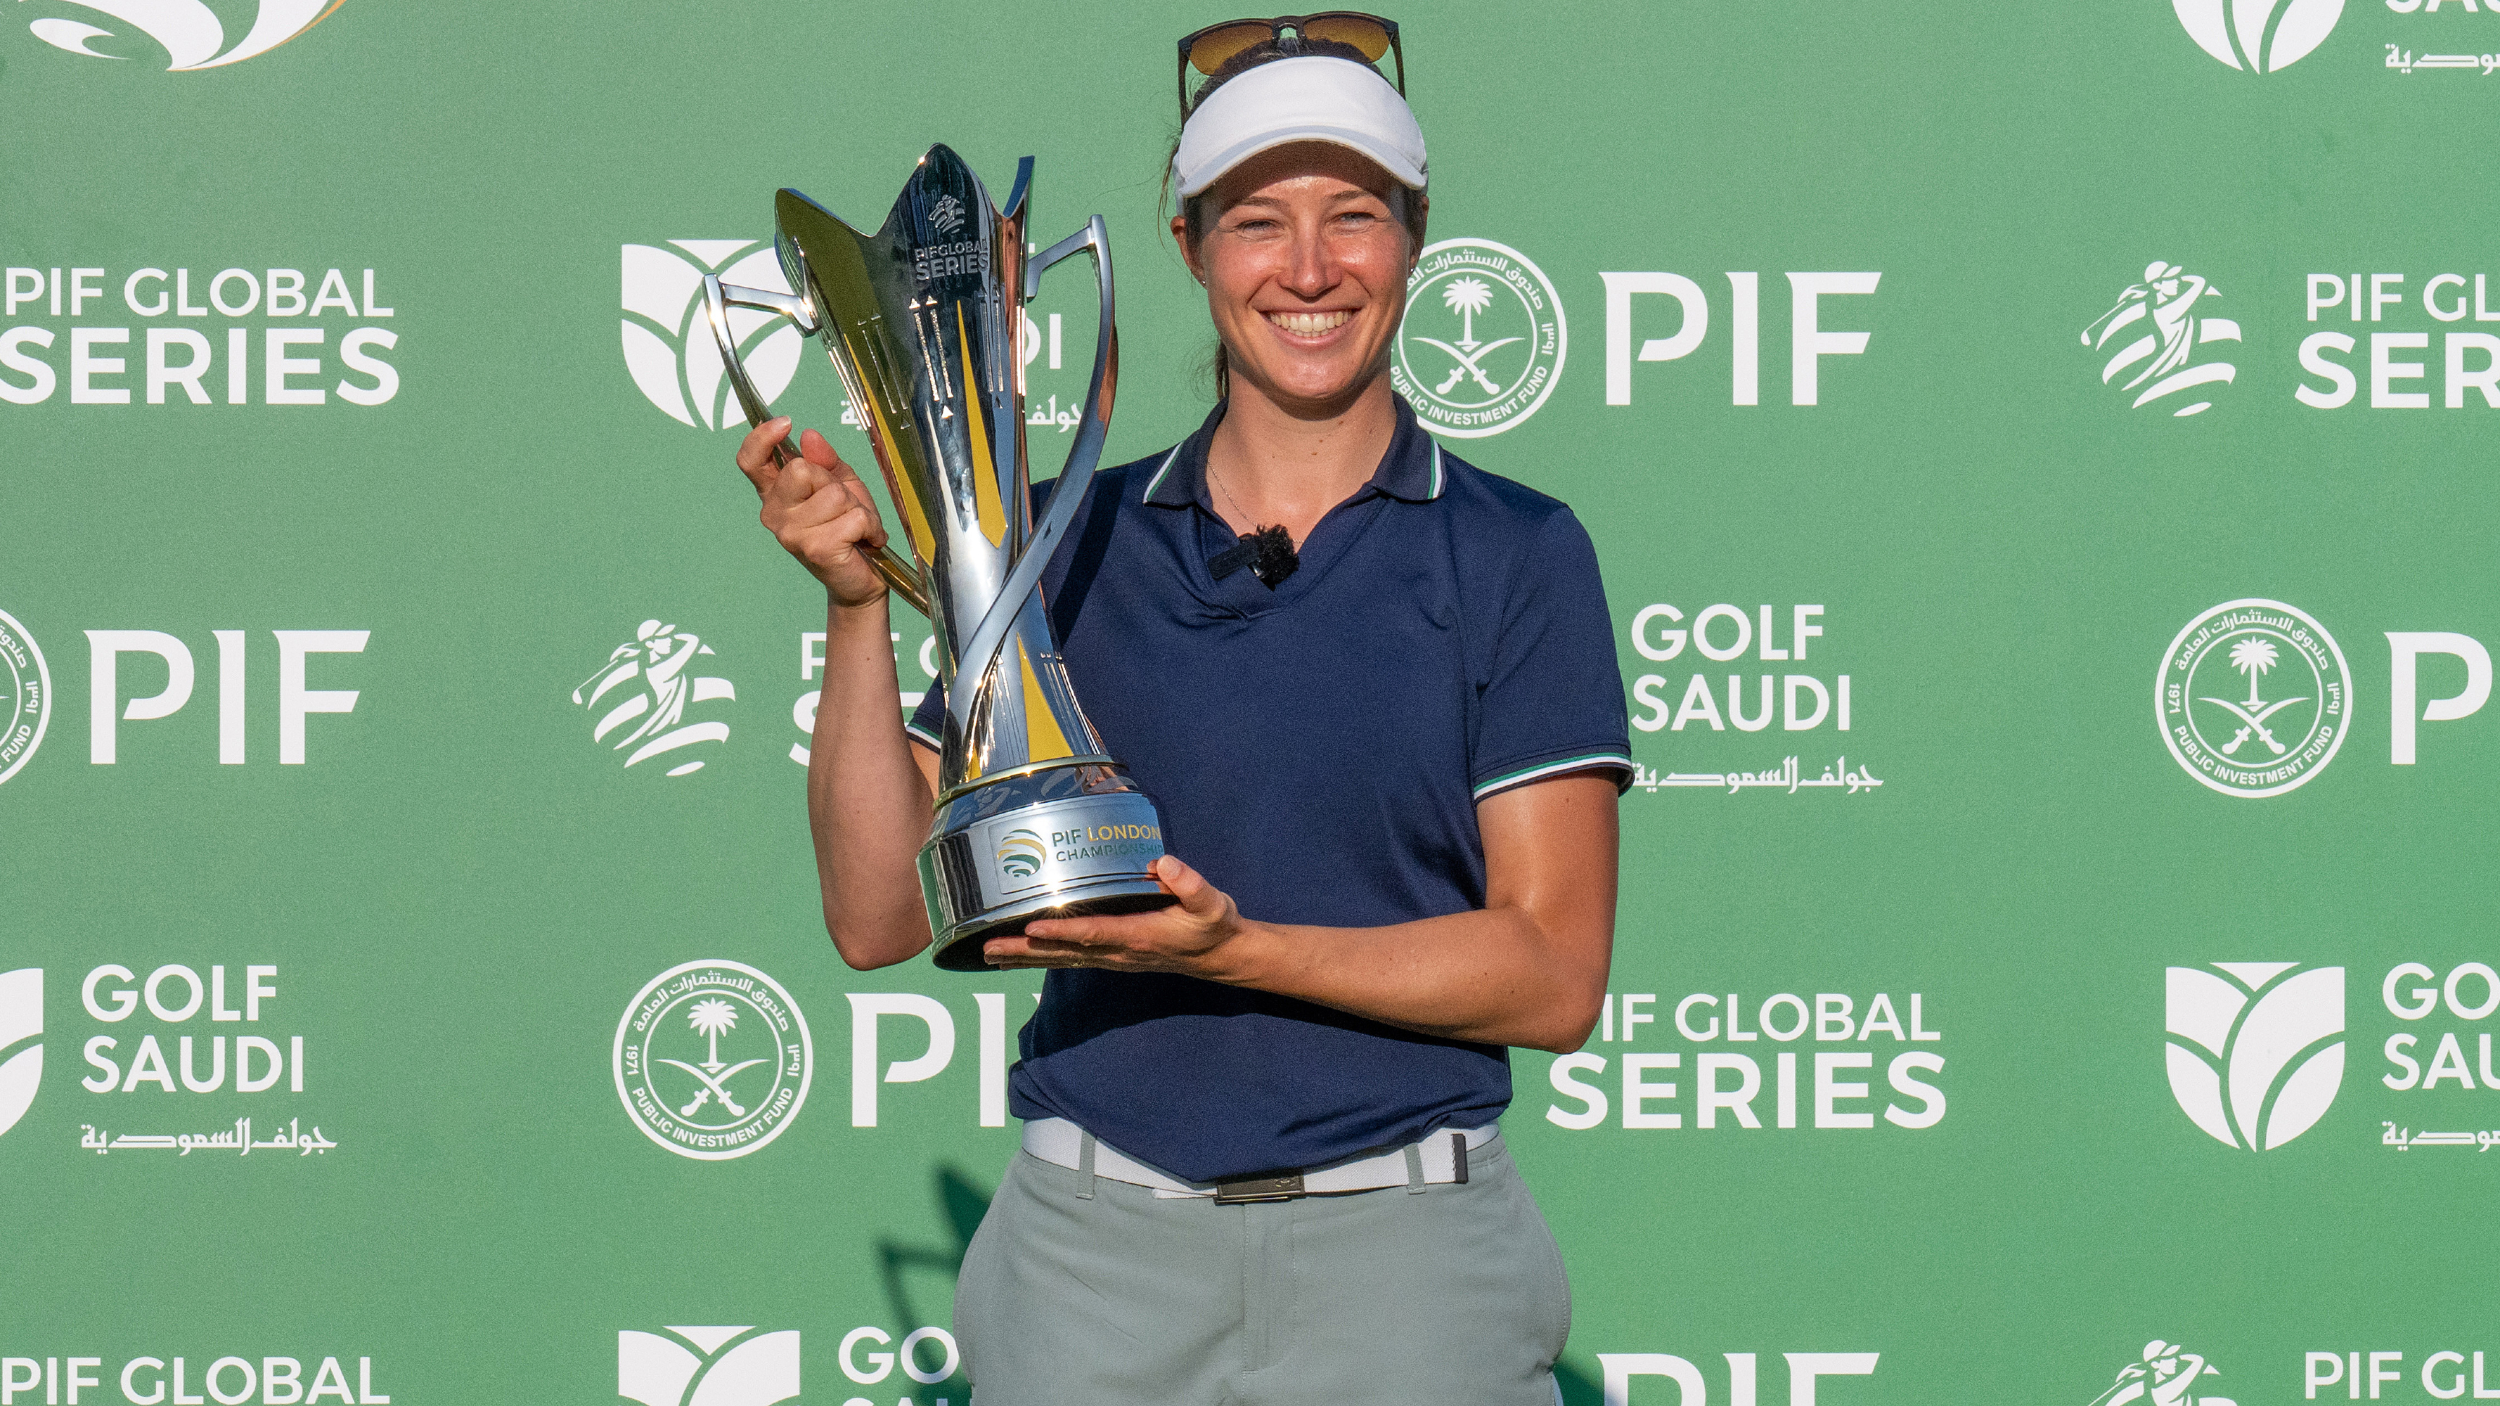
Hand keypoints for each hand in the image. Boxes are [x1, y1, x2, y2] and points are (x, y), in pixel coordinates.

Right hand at [736, 417, 893, 608]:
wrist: (862, 578)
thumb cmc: (849, 528)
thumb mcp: (841, 484)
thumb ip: (825, 460)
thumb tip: (809, 436)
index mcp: (776, 494)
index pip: (751, 461)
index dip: (762, 438)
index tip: (785, 423)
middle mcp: (774, 513)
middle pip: (802, 469)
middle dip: (833, 483)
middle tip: (844, 507)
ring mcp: (791, 534)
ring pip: (834, 494)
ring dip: (856, 508)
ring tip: (856, 527)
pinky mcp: (816, 549)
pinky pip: (854, 517)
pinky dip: (870, 526)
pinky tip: (865, 541)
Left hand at [983, 855, 1257, 976]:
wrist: (1220, 956)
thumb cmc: (1212, 926)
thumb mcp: (1212, 904)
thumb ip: (1191, 885)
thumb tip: (1165, 863)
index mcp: (1139, 935)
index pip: (1093, 933)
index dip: (1061, 931)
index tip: (1030, 927)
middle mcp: (1119, 952)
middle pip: (1064, 952)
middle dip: (1025, 950)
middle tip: (987, 947)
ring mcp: (1113, 958)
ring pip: (1061, 959)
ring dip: (1025, 958)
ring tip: (988, 953)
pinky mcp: (1110, 957)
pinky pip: (1069, 958)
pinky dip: (1041, 957)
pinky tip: (1018, 955)